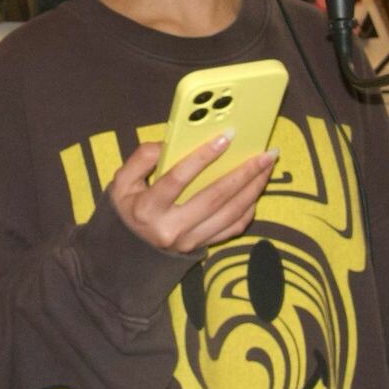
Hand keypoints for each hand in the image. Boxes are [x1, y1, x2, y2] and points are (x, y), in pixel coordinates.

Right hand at [109, 134, 276, 252]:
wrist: (128, 251)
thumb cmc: (128, 209)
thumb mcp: (121, 183)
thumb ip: (141, 160)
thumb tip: (166, 143)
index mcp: (148, 210)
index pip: (177, 180)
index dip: (202, 157)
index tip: (226, 137)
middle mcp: (171, 229)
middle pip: (214, 197)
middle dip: (243, 173)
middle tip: (264, 153)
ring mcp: (189, 241)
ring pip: (230, 213)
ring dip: (253, 188)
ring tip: (267, 166)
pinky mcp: (201, 247)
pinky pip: (232, 228)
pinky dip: (248, 209)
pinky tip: (256, 189)